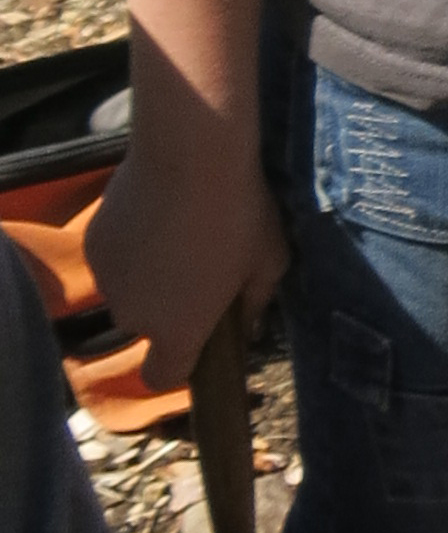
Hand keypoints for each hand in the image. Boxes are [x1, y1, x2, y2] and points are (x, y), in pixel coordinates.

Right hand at [84, 36, 288, 391]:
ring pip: (130, 288)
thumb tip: (248, 325)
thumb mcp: (270, 261)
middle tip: (204, 262)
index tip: (201, 337)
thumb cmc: (240, 214)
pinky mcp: (91, 245)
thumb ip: (256, 302)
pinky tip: (159, 209)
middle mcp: (133, 316)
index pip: (164, 376)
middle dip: (173, 304)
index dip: (180, 362)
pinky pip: (116, 256)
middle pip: (151, 324)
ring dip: (151, 271)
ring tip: (182, 228)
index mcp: (177, 331)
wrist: (189, 157)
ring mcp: (106, 281)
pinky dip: (133, 243)